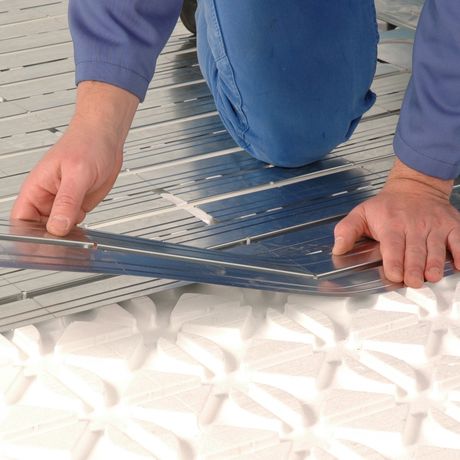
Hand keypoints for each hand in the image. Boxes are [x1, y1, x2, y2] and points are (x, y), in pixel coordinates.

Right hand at [11, 82, 138, 235]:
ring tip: (76, 247)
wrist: (107, 139)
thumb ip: (67, 201)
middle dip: (49, 241)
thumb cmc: (87, 144)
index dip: (26, 235)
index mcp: (37, 188)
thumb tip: (57, 226)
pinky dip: (78, 234)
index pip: (21, 218)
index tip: (40, 247)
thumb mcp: (77, 174)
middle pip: (39, 229)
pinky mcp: (78, 207)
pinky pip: (74, 226)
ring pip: (57, 230)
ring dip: (66, 239)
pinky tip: (85, 238)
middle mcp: (47, 198)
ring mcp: (63, 204)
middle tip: (63, 251)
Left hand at [333, 160, 458, 287]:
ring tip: (432, 277)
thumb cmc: (387, 206)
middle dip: (415, 269)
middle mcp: (414, 224)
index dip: (394, 263)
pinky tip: (459, 265)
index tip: (394, 275)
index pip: (393, 246)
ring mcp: (435, 225)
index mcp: (391, 224)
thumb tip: (337, 249)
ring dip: (435, 265)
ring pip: (437, 249)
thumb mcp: (361, 213)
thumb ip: (346, 231)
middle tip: (413, 282)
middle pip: (415, 251)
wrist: (415, 186)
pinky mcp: (452, 225)